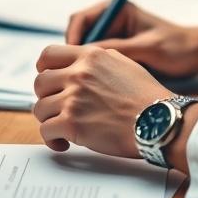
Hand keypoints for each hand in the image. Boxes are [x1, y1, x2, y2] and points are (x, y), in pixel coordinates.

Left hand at [33, 44, 168, 156]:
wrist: (158, 121)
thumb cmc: (146, 97)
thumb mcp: (123, 64)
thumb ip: (97, 61)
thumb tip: (79, 65)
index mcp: (91, 57)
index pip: (49, 54)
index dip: (44, 68)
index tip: (48, 79)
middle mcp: (79, 74)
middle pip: (40, 82)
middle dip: (46, 96)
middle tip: (57, 107)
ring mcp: (73, 98)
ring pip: (40, 108)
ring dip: (50, 119)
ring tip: (63, 128)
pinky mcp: (72, 123)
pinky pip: (46, 130)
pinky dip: (52, 139)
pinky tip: (64, 142)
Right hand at [65, 0, 197, 76]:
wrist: (194, 55)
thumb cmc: (175, 47)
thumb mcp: (145, 48)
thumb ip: (117, 49)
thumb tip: (86, 54)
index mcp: (117, 10)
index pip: (81, 20)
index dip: (72, 39)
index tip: (72, 59)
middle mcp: (112, 21)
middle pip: (78, 36)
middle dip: (73, 56)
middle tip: (72, 77)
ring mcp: (113, 37)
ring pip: (84, 52)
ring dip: (81, 66)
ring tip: (81, 85)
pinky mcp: (116, 53)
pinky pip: (95, 62)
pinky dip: (92, 73)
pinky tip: (94, 88)